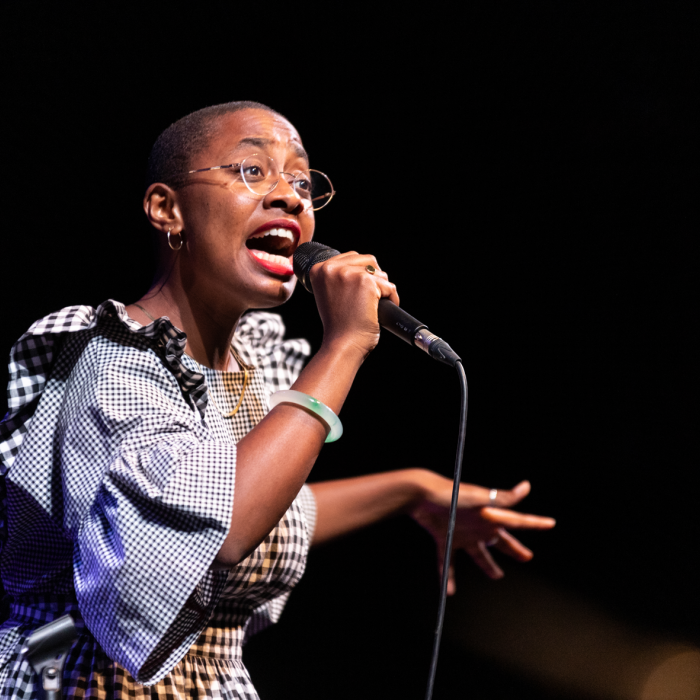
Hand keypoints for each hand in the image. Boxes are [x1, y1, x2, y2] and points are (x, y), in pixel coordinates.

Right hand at [309, 252, 398, 357]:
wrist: (342, 344)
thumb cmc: (338, 325)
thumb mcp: (330, 294)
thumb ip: (340, 278)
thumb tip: (366, 267)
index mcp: (319, 269)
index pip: (351, 257)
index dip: (362, 273)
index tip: (362, 291)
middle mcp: (331, 268)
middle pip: (368, 260)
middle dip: (375, 278)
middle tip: (372, 298)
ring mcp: (348, 274)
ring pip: (380, 273)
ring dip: (383, 288)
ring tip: (375, 305)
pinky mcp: (365, 282)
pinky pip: (389, 286)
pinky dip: (391, 298)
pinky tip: (381, 311)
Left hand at [409, 471, 554, 592]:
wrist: (421, 495)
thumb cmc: (451, 493)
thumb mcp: (479, 497)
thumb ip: (503, 497)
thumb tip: (526, 487)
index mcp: (490, 516)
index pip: (518, 521)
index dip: (535, 523)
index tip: (551, 523)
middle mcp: (479, 525)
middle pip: (501, 541)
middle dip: (514, 549)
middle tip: (527, 557)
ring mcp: (462, 533)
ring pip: (478, 554)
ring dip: (487, 565)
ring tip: (496, 575)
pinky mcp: (445, 538)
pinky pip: (447, 561)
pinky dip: (448, 576)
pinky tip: (450, 591)